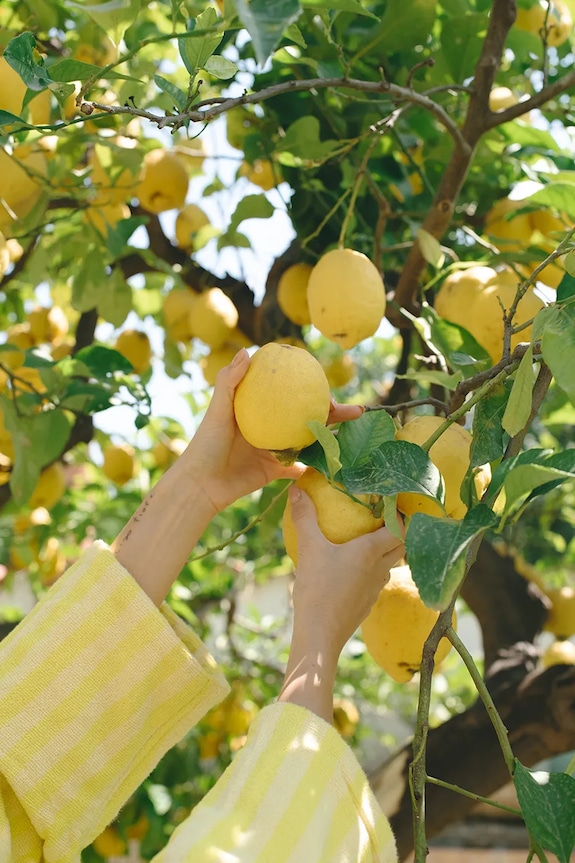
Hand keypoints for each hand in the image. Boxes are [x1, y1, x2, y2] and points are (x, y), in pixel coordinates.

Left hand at [181, 348, 363, 514]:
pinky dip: (316, 466)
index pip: (289, 393)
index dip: (311, 387)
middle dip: (334, 413)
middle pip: (307, 416)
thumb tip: (247, 350)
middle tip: (357, 411)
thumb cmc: (206, 444)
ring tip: (355, 435)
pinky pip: (300, 468)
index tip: (327, 385)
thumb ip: (230, 381)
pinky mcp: (275, 472)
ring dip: (331, 437)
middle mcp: (269, 427)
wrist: (201, 484)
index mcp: (258, 409)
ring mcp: (274, 449)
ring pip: (309, 440)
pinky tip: (336, 462)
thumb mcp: (218, 410)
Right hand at [288, 485, 404, 655]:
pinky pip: (376, 579)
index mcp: (372, 551)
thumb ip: (304, 517)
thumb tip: (296, 488)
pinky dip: (372, 568)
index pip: (401, 528)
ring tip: (369, 537)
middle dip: (399, 529)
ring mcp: (376, 588)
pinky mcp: (367, 602)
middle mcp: (380, 568)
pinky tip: (352, 566)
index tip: (393, 501)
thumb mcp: (309, 548)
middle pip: (402, 545)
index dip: (401, 514)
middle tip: (384, 515)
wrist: (320, 634)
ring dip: (386, 549)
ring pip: (390, 563)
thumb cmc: (317, 589)